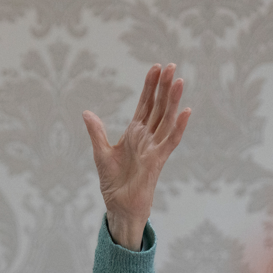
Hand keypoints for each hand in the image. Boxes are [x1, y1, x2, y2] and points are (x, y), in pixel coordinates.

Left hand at [83, 63, 189, 249]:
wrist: (119, 207)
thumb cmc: (113, 183)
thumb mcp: (101, 153)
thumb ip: (97, 132)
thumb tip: (87, 113)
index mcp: (135, 134)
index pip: (145, 105)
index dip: (150, 87)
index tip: (156, 68)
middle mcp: (147, 138)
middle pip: (158, 107)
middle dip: (164, 87)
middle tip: (171, 65)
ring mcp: (154, 148)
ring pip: (167, 120)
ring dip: (173, 101)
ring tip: (179, 80)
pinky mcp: (157, 161)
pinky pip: (170, 141)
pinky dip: (179, 126)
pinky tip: (186, 111)